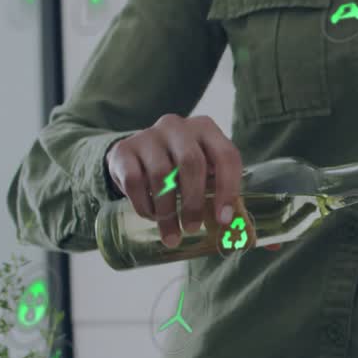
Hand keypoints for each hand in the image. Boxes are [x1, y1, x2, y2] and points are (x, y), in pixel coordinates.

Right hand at [105, 114, 241, 247]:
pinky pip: (134, 182)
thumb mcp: (202, 172)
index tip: (223, 220)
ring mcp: (148, 135)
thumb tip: (234, 230)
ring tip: (171, 231)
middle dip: (194, 202)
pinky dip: (144, 205)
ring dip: (167, 210)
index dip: (227, 189)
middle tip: (192, 228)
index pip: (226, 156)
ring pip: (161, 175)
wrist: (135, 156)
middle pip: (191, 163)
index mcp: (206, 129)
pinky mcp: (123, 149)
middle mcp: (177, 126)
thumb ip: (217, 192)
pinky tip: (151, 216)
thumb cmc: (179, 168)